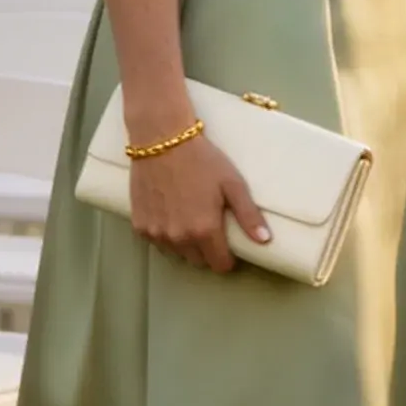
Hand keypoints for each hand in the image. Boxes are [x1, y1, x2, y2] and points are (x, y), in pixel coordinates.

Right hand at [127, 132, 268, 271]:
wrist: (161, 139)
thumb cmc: (201, 159)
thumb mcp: (232, 183)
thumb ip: (248, 215)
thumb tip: (265, 241)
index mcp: (204, 230)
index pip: (220, 265)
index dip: (227, 257)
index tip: (228, 243)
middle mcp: (179, 238)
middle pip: (198, 261)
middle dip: (206, 250)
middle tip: (208, 225)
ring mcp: (157, 234)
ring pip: (176, 254)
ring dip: (185, 244)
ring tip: (188, 217)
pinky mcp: (139, 226)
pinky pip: (157, 242)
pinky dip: (165, 235)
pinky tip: (169, 213)